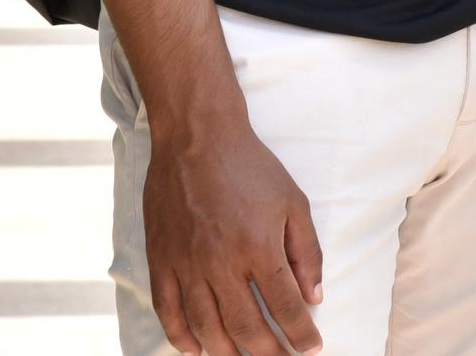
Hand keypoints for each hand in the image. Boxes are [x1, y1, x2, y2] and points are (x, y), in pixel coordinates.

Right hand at [142, 114, 322, 355]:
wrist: (197, 140)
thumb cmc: (252, 168)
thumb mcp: (293, 202)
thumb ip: (306, 251)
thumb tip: (315, 296)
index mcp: (258, 247)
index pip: (285, 306)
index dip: (301, 334)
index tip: (312, 348)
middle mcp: (221, 263)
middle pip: (246, 327)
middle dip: (269, 352)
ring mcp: (186, 265)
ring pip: (206, 328)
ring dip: (228, 353)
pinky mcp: (160, 261)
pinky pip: (168, 311)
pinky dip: (183, 337)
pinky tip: (198, 350)